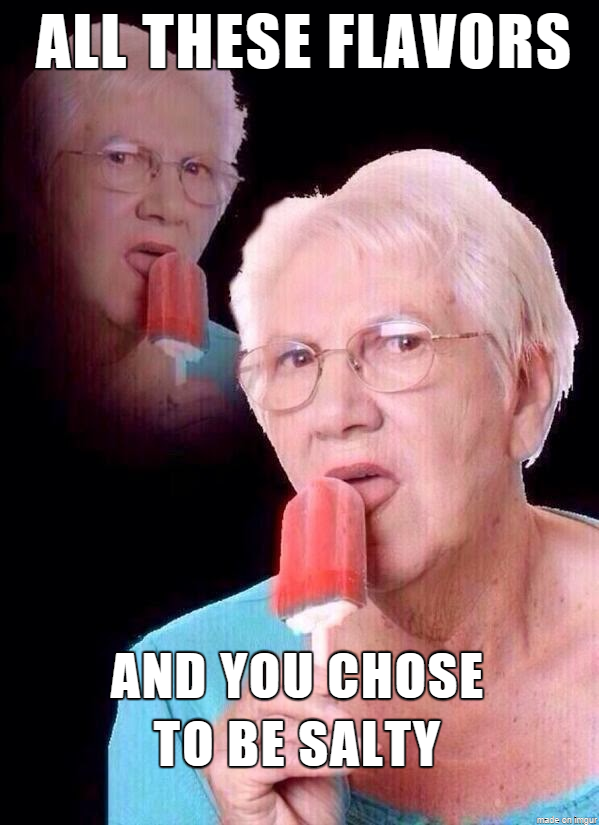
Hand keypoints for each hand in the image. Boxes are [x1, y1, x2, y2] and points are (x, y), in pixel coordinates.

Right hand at [204, 667, 351, 824]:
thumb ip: (319, 709)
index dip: (304, 673)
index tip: (338, 681)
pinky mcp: (228, 777)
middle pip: (267, 693)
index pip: (269, 675)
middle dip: (311, 701)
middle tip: (344, 717)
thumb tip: (337, 676)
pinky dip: (315, 760)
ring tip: (348, 747)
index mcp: (243, 708)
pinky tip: (340, 765)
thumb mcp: (316, 742)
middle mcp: (226, 724)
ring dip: (319, 736)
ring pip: (273, 724)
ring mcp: (222, 750)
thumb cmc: (302, 797)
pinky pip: (278, 757)